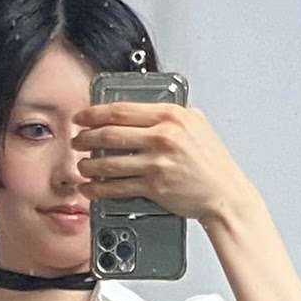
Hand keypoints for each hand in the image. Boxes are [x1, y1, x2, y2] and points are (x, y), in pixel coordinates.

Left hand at [72, 101, 251, 223]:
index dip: (94, 113)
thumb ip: (170, 114)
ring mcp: (158, 162)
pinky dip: (99, 188)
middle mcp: (163, 137)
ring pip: (110, 161)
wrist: (224, 193)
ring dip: (89, 165)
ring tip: (81, 166)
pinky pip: (117, 186)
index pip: (122, 110)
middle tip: (76, 141)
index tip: (82, 117)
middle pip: (110, 134)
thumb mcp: (195, 124)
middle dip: (86, 138)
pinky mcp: (155, 186)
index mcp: (171, 116)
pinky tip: (90, 188)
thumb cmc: (211, 162)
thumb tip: (144, 107)